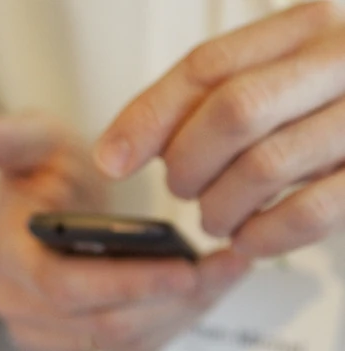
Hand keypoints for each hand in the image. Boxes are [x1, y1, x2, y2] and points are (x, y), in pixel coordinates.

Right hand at [0, 114, 249, 350]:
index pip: (62, 286)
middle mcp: (17, 302)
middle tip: (220, 271)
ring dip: (176, 316)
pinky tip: (202, 296)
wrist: (53, 212)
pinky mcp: (67, 347)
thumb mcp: (36, 144)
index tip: (184, 268)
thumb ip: (8, 137)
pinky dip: (167, 328)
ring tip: (222, 278)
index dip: (125, 284)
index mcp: (7, 254)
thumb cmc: (50, 175)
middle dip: (165, 301)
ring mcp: (41, 331)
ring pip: (116, 342)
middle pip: (97, 323)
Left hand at [95, 1, 344, 256]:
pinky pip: (308, 214)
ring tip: (214, 217)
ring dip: (220, 207)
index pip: (207, 66)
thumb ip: (198, 103)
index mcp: (306, 27)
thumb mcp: (269, 84)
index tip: (112, 162)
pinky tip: (248, 240)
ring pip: (265, 165)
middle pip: (234, 110)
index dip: (148, 118)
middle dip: (188, 164)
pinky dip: (263, 237)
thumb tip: (114, 154)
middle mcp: (343, 60)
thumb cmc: (324, 107)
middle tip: (181, 189)